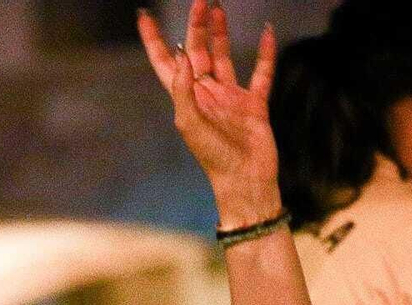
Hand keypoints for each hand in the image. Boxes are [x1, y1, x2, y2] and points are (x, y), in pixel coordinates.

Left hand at [138, 0, 281, 227]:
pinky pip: (261, 73)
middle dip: (196, 26)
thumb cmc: (213, 158)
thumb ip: (183, 89)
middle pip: (197, 52)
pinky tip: (266, 32)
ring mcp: (230, 98)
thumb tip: (181, 54)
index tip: (145, 17)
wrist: (245, 180)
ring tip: (217, 8)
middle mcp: (207, 94)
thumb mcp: (190, 124)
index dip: (154, 40)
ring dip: (220, 33)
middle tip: (200, 1)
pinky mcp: (254, 104)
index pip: (165, 63)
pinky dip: (265, 53)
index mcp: (186, 99)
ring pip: (223, 56)